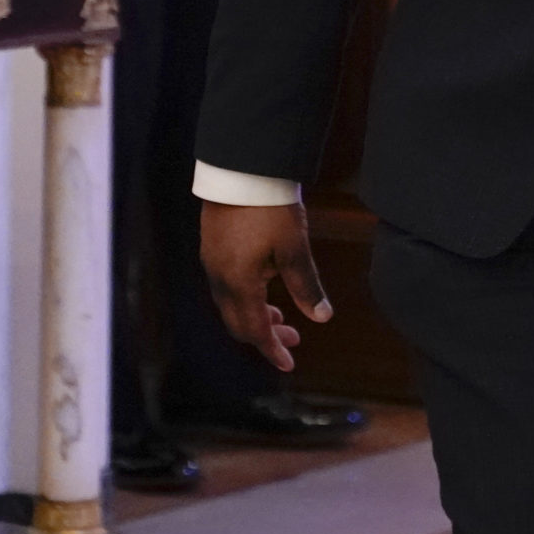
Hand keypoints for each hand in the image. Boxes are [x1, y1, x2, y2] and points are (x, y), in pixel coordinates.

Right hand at [201, 201, 333, 372]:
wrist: (240, 170)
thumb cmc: (269, 209)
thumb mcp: (294, 248)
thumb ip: (306, 285)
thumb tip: (322, 318)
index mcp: (239, 284)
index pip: (254, 330)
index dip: (272, 349)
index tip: (288, 363)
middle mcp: (220, 279)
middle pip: (239, 322)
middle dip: (265, 336)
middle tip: (293, 339)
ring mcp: (212, 263)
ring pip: (231, 304)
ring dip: (256, 316)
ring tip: (282, 317)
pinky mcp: (212, 247)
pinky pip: (227, 286)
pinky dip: (246, 298)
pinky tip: (264, 286)